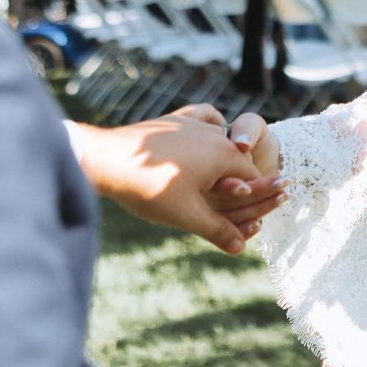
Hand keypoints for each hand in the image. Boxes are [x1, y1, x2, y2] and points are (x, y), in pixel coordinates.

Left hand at [70, 105, 283, 254]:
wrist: (106, 159)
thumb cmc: (149, 188)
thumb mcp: (187, 215)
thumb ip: (218, 230)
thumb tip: (241, 248)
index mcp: (225, 156)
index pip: (252, 180)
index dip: (257, 200)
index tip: (261, 213)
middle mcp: (215, 135)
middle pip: (238, 162)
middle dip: (243, 182)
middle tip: (247, 199)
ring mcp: (194, 124)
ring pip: (222, 141)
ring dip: (227, 159)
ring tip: (227, 175)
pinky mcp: (174, 120)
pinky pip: (203, 118)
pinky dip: (212, 125)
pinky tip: (212, 129)